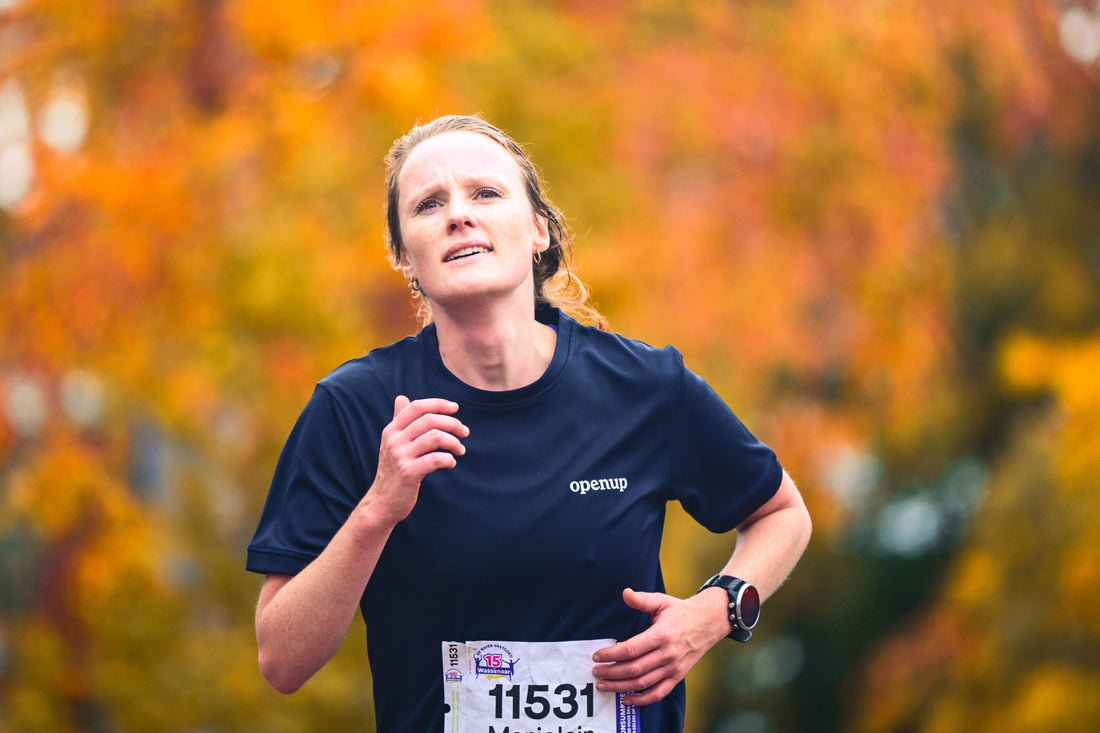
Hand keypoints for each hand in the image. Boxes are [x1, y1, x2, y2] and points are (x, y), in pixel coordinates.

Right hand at [365, 395, 467, 524]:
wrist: (382, 502)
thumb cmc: (393, 471)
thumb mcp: (392, 444)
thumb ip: (399, 421)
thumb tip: (401, 398)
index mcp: (391, 430)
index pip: (417, 407)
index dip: (438, 404)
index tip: (455, 408)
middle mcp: (394, 440)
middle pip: (429, 420)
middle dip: (452, 424)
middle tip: (464, 432)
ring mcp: (400, 456)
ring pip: (436, 437)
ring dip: (454, 442)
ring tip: (460, 450)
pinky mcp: (409, 473)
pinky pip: (436, 459)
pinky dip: (449, 459)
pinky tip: (451, 463)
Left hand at [591, 587, 725, 705]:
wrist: (709, 623)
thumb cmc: (680, 611)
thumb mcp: (662, 601)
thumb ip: (642, 599)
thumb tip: (625, 593)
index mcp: (662, 635)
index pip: (631, 649)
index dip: (611, 654)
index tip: (597, 656)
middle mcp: (668, 654)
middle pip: (634, 669)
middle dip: (611, 672)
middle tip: (595, 672)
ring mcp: (673, 668)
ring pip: (643, 683)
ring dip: (620, 687)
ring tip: (603, 685)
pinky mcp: (677, 677)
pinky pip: (658, 694)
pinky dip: (641, 700)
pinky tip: (626, 699)